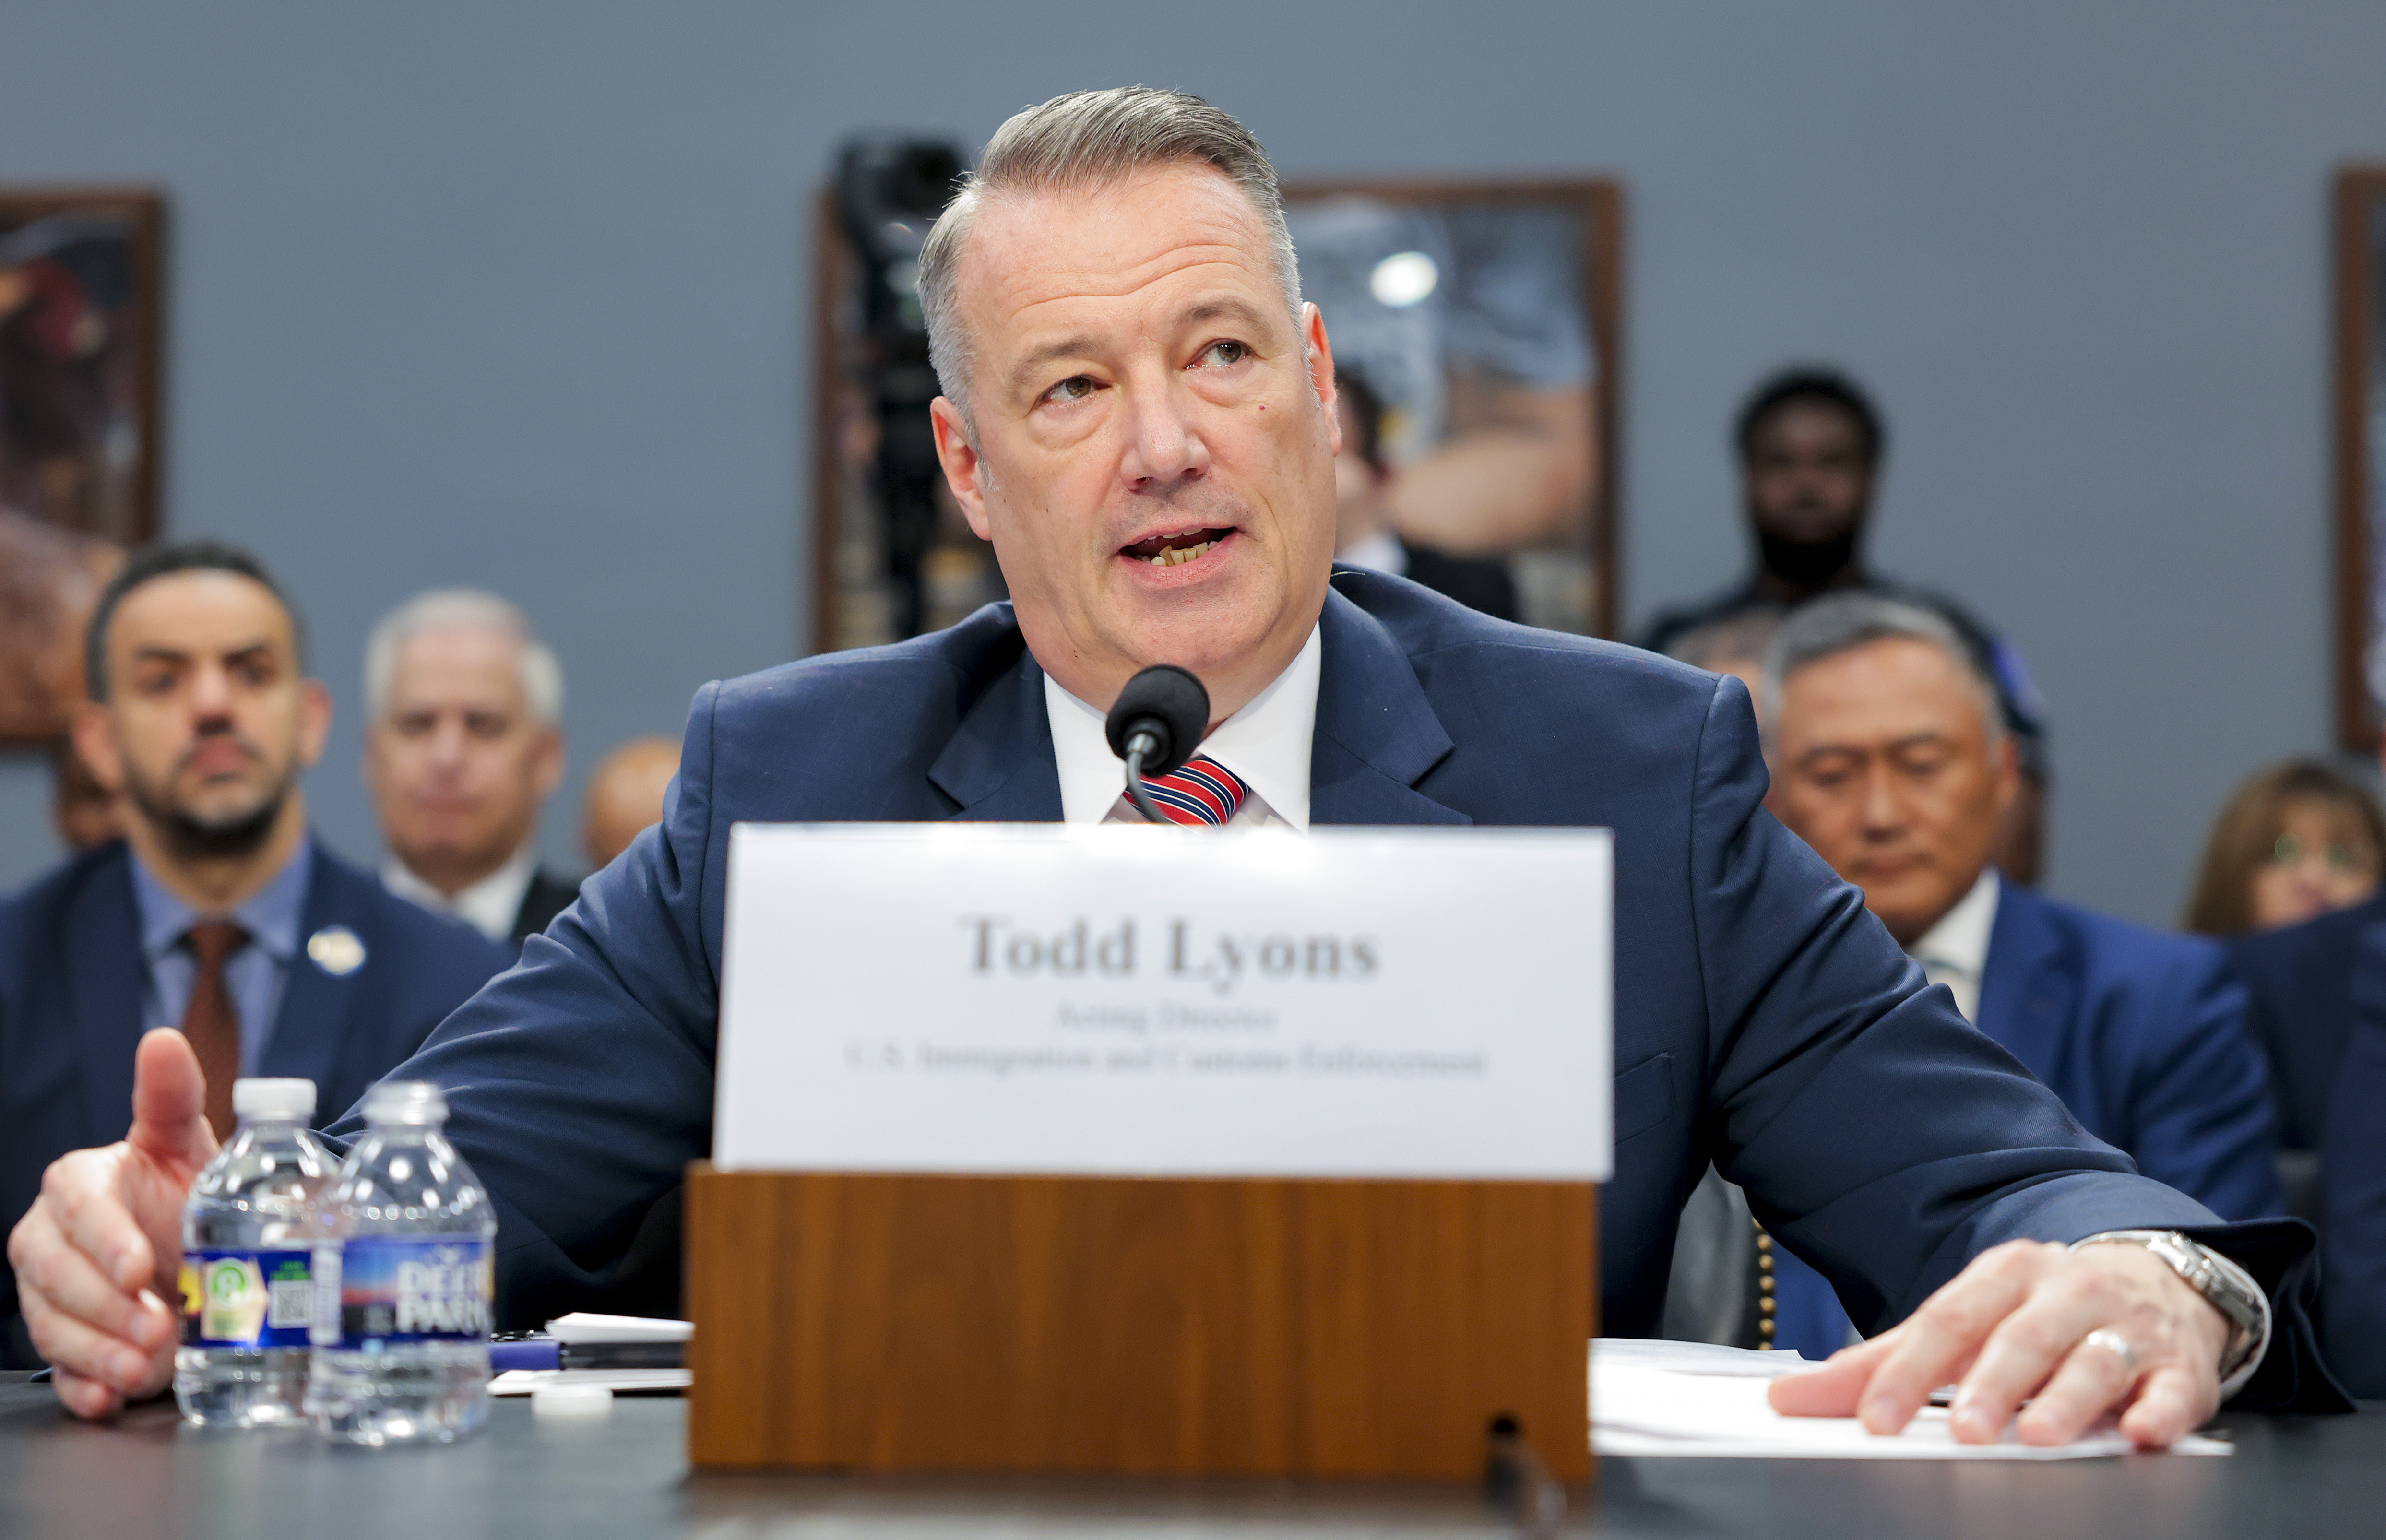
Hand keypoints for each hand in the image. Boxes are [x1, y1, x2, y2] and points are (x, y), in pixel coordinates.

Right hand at [6, 1029, 218, 1418]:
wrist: (197, 1248)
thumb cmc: (183, 1189)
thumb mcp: (184, 1144)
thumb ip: (170, 1097)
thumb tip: (161, 1039)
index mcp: (78, 1185)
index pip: (78, 1209)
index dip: (105, 1240)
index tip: (141, 1267)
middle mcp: (52, 1240)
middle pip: (57, 1276)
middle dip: (107, 1306)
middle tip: (159, 1328)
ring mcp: (53, 1296)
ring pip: (55, 1327)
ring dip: (99, 1352)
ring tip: (145, 1368)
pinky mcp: (68, 1343)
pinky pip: (61, 1370)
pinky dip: (85, 1389)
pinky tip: (109, 1399)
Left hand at [1767, 1238, 2231, 1448]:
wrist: (2162, 1280)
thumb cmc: (2043, 1309)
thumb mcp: (1966, 1321)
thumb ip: (1885, 1361)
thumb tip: (1791, 1396)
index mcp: (2003, 1275)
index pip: (1947, 1321)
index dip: (1908, 1370)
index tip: (1875, 1417)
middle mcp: (2065, 1291)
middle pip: (2021, 1337)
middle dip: (1991, 1384)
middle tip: (1963, 1429)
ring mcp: (2126, 1326)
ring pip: (2093, 1359)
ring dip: (2066, 1399)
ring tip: (2037, 1437)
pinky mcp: (2181, 1365)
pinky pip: (2174, 1387)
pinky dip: (2160, 1410)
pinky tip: (2141, 1431)